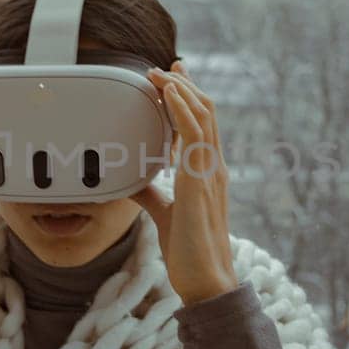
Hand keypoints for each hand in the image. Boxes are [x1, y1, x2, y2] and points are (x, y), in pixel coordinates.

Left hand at [134, 61, 239, 305]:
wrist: (206, 281)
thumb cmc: (188, 251)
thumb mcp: (165, 214)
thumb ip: (152, 194)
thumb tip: (134, 182)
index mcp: (208, 173)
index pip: (203, 125)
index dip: (190, 97)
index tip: (174, 77)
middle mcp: (214, 167)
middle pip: (205, 112)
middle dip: (186, 85)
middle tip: (166, 66)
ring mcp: (210, 173)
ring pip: (202, 116)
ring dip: (181, 90)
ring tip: (160, 73)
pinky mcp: (200, 182)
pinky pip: (194, 136)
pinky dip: (182, 110)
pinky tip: (168, 95)